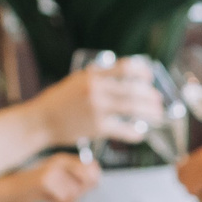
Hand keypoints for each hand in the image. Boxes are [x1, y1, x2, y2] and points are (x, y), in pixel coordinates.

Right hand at [0, 151, 100, 201]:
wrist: (14, 190)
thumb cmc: (37, 186)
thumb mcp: (61, 180)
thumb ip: (80, 179)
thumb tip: (96, 180)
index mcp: (65, 159)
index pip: (93, 167)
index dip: (93, 180)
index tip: (85, 186)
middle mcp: (60, 161)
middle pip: (88, 180)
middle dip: (81, 191)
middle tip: (67, 193)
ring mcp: (53, 170)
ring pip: (76, 193)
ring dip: (66, 200)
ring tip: (54, 196)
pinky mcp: (45, 180)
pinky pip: (64, 199)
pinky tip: (48, 198)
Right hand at [37, 60, 165, 145]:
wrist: (42, 120)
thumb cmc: (60, 101)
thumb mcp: (77, 81)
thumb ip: (97, 78)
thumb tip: (122, 78)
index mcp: (92, 75)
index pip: (124, 67)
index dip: (141, 71)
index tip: (149, 75)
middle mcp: (95, 89)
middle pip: (132, 90)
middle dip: (150, 96)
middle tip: (159, 100)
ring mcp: (97, 109)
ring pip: (132, 109)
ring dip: (149, 112)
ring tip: (158, 115)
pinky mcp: (97, 127)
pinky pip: (123, 129)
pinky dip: (135, 132)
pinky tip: (141, 133)